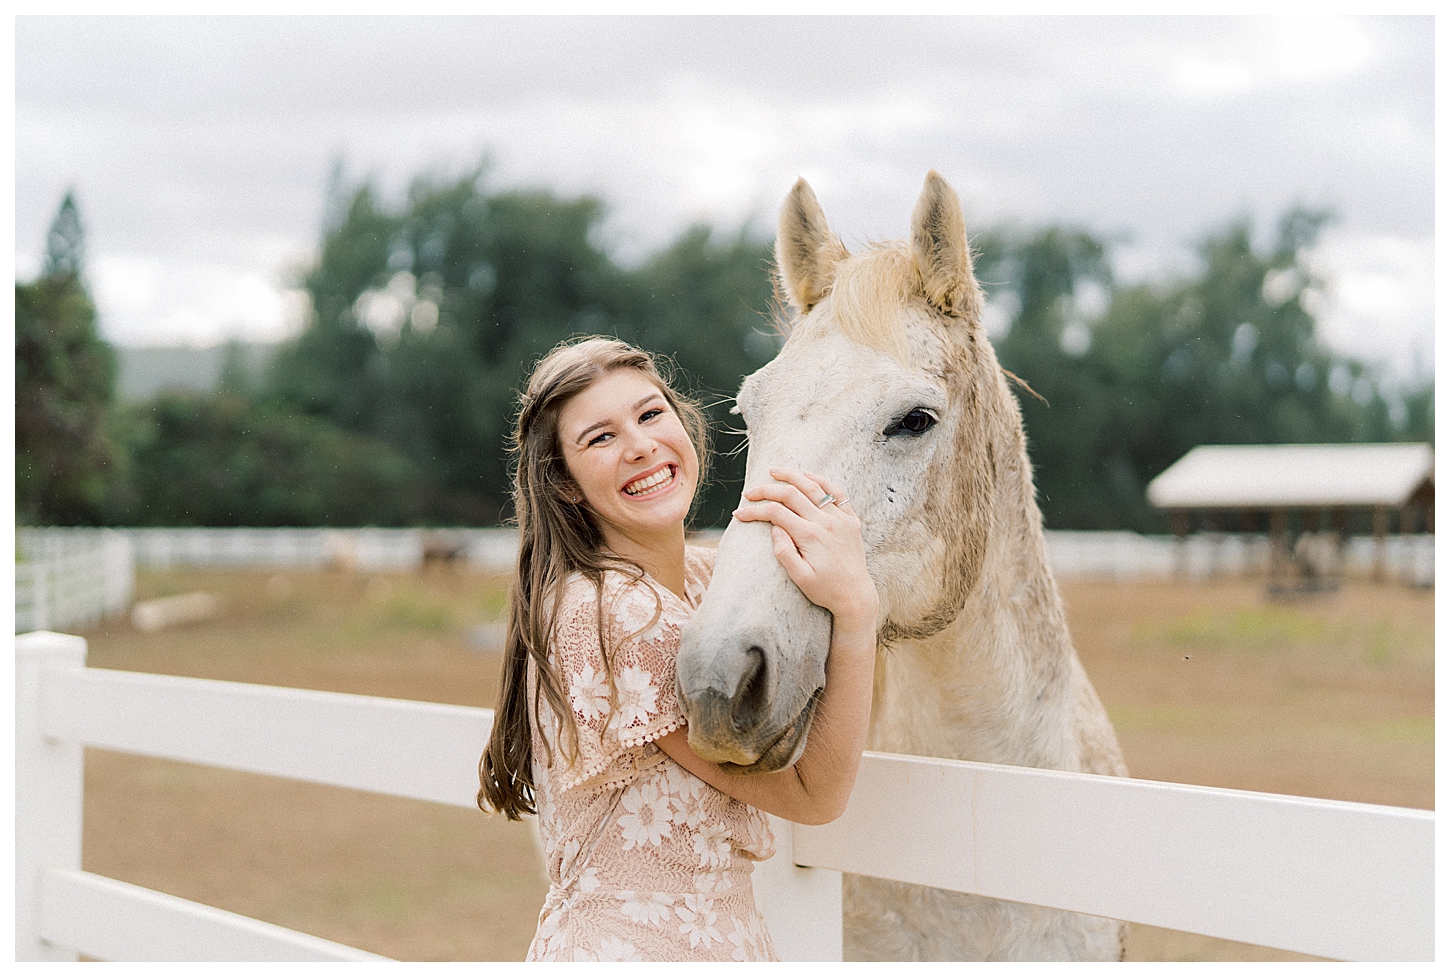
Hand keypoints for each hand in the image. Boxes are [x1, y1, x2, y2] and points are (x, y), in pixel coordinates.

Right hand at [732, 468, 878, 635]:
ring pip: (813, 487)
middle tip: (749, 492)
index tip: (739, 514)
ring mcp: (841, 519)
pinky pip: (837, 493)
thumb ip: (784, 553)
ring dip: (792, 476)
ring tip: (774, 471)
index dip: (754, 511)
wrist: (855, 596)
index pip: (776, 513)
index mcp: (810, 536)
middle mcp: (826, 523)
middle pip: (791, 494)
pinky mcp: (851, 520)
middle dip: (766, 490)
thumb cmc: (825, 590)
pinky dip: (821, 481)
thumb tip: (775, 529)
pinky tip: (808, 476)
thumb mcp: (800, 578)